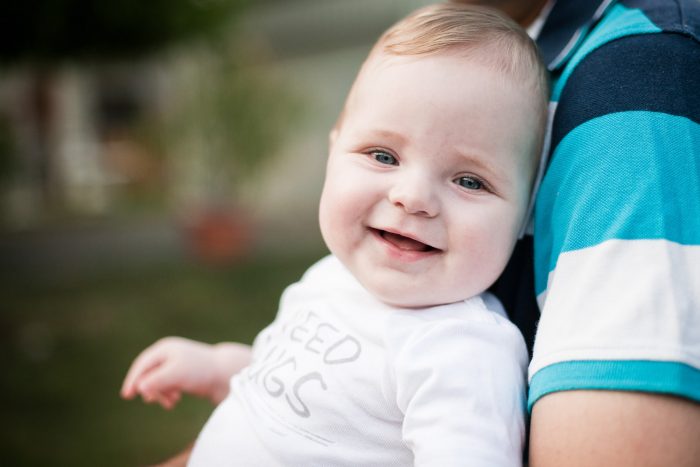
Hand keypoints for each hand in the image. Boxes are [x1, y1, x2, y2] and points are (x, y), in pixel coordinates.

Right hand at [120, 336, 250, 407]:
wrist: (225, 373)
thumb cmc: (200, 371)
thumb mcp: (176, 374)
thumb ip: (157, 380)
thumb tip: (139, 387)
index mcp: (165, 349)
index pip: (142, 365)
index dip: (133, 380)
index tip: (127, 396)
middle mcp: (168, 354)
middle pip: (148, 374)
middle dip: (150, 389)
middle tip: (154, 402)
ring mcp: (175, 363)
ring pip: (157, 382)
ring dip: (160, 394)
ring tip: (171, 403)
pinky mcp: (182, 373)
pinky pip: (167, 385)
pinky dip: (167, 394)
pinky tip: (174, 401)